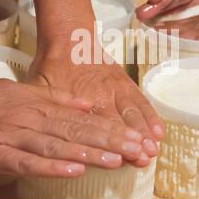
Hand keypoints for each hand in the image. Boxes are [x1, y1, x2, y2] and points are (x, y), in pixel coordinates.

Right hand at [0, 77, 146, 177]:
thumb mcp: (24, 90)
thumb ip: (57, 97)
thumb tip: (88, 104)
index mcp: (40, 104)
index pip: (83, 117)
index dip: (110, 127)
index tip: (134, 136)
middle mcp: (33, 118)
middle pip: (76, 130)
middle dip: (109, 141)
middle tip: (136, 149)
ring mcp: (15, 136)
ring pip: (57, 145)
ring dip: (87, 153)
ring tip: (115, 161)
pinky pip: (28, 162)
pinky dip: (51, 166)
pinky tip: (73, 170)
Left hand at [29, 54, 164, 167]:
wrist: (70, 38)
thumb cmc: (52, 66)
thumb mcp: (39, 87)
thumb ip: (44, 109)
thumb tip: (39, 131)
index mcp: (79, 100)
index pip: (96, 127)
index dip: (109, 144)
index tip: (121, 160)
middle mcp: (101, 96)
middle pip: (119, 123)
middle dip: (132, 142)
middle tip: (143, 159)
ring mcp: (116, 89)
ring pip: (133, 112)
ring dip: (144, 131)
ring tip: (153, 149)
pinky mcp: (125, 82)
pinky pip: (141, 100)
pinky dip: (151, 115)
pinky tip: (159, 130)